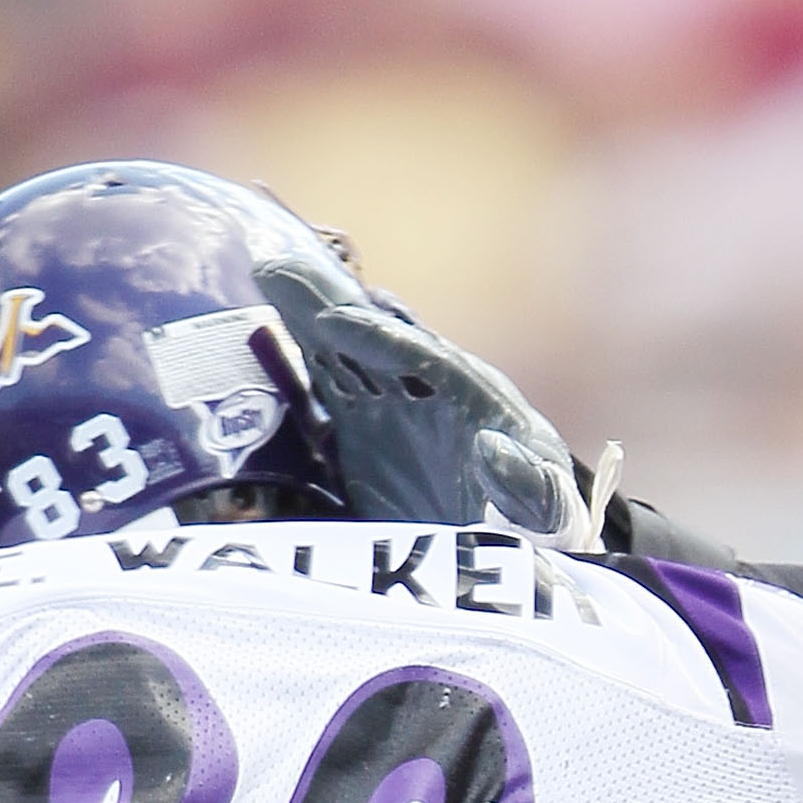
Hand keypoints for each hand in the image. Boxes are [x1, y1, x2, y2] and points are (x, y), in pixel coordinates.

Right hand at [254, 254, 592, 540]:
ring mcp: (388, 409)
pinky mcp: (360, 437)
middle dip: (329, 303)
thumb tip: (497, 449)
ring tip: (264, 273)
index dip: (380, 340)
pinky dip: (289, 370)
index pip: (424, 361)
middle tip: (275, 267)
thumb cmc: (537, 513)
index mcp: (475, 400)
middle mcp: (426, 392)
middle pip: (373, 338)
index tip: (335, 323)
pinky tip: (256, 340)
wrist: (512, 536)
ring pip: (340, 356)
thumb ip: (528, 486)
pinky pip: (320, 396)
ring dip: (303, 320)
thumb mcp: (546, 506)